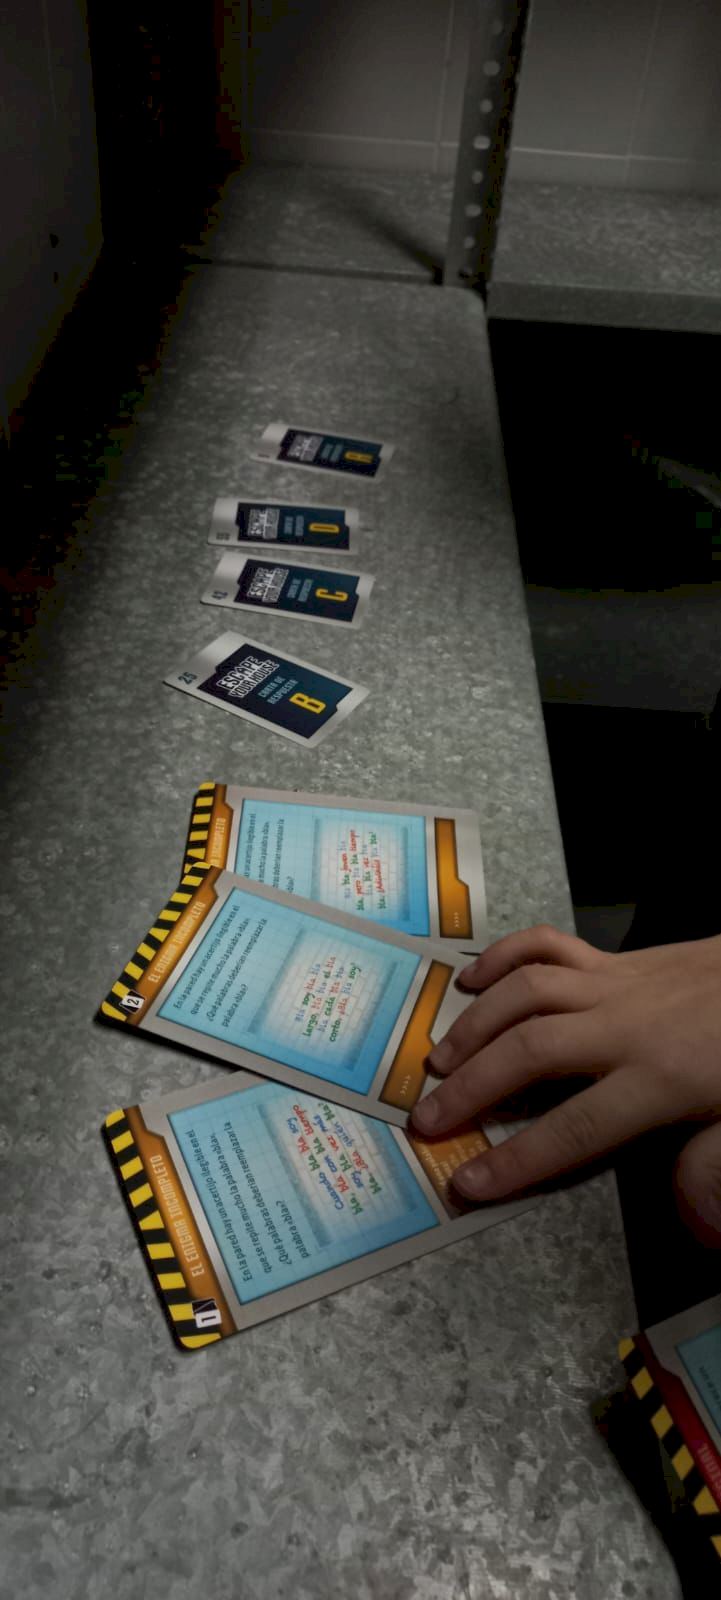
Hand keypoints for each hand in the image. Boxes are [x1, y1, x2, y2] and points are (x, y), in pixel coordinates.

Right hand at [410, 925, 720, 1241]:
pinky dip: (503, 957)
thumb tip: (690, 1219)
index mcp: (661, 1079)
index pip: (576, 1128)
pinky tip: (472, 980)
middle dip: (472, 1088)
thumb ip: (712, 1166)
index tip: (467, 1183)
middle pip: (532, 1051)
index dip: (517, 1158)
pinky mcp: (613, 958)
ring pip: (529, 992)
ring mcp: (615, 984)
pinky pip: (548, 946)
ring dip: (476, 1026)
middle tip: (425, 1118)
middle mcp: (625, 1027)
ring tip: (440, 1061)